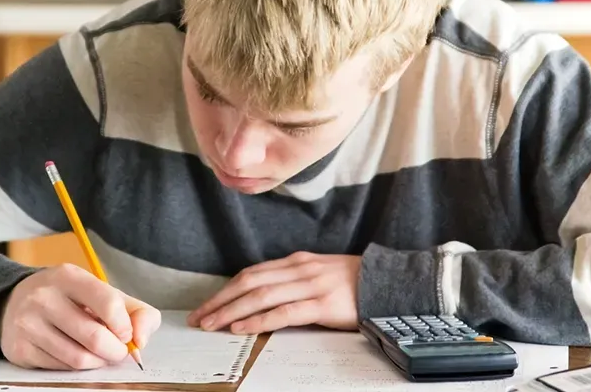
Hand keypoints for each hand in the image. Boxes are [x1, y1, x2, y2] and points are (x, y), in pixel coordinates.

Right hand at [0, 263, 161, 369]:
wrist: (13, 303)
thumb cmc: (69, 299)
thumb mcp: (101, 292)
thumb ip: (135, 311)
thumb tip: (141, 340)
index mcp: (69, 276)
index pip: (108, 302)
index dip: (125, 325)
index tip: (126, 334)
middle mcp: (44, 297)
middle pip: (95, 337)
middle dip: (115, 351)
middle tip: (118, 351)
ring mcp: (28, 324)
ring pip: (78, 358)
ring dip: (98, 362)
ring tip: (99, 354)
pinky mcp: (20, 349)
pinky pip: (60, 369)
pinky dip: (77, 368)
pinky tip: (76, 354)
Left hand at [187, 252, 359, 333]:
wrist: (390, 283)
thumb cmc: (355, 283)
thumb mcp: (319, 274)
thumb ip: (293, 281)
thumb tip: (263, 298)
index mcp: (296, 262)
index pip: (250, 274)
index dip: (225, 290)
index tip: (206, 305)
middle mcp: (298, 269)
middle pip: (248, 282)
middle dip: (220, 300)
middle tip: (199, 317)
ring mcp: (310, 285)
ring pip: (260, 296)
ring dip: (231, 311)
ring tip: (212, 324)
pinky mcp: (322, 304)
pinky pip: (283, 312)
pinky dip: (258, 320)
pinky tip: (242, 328)